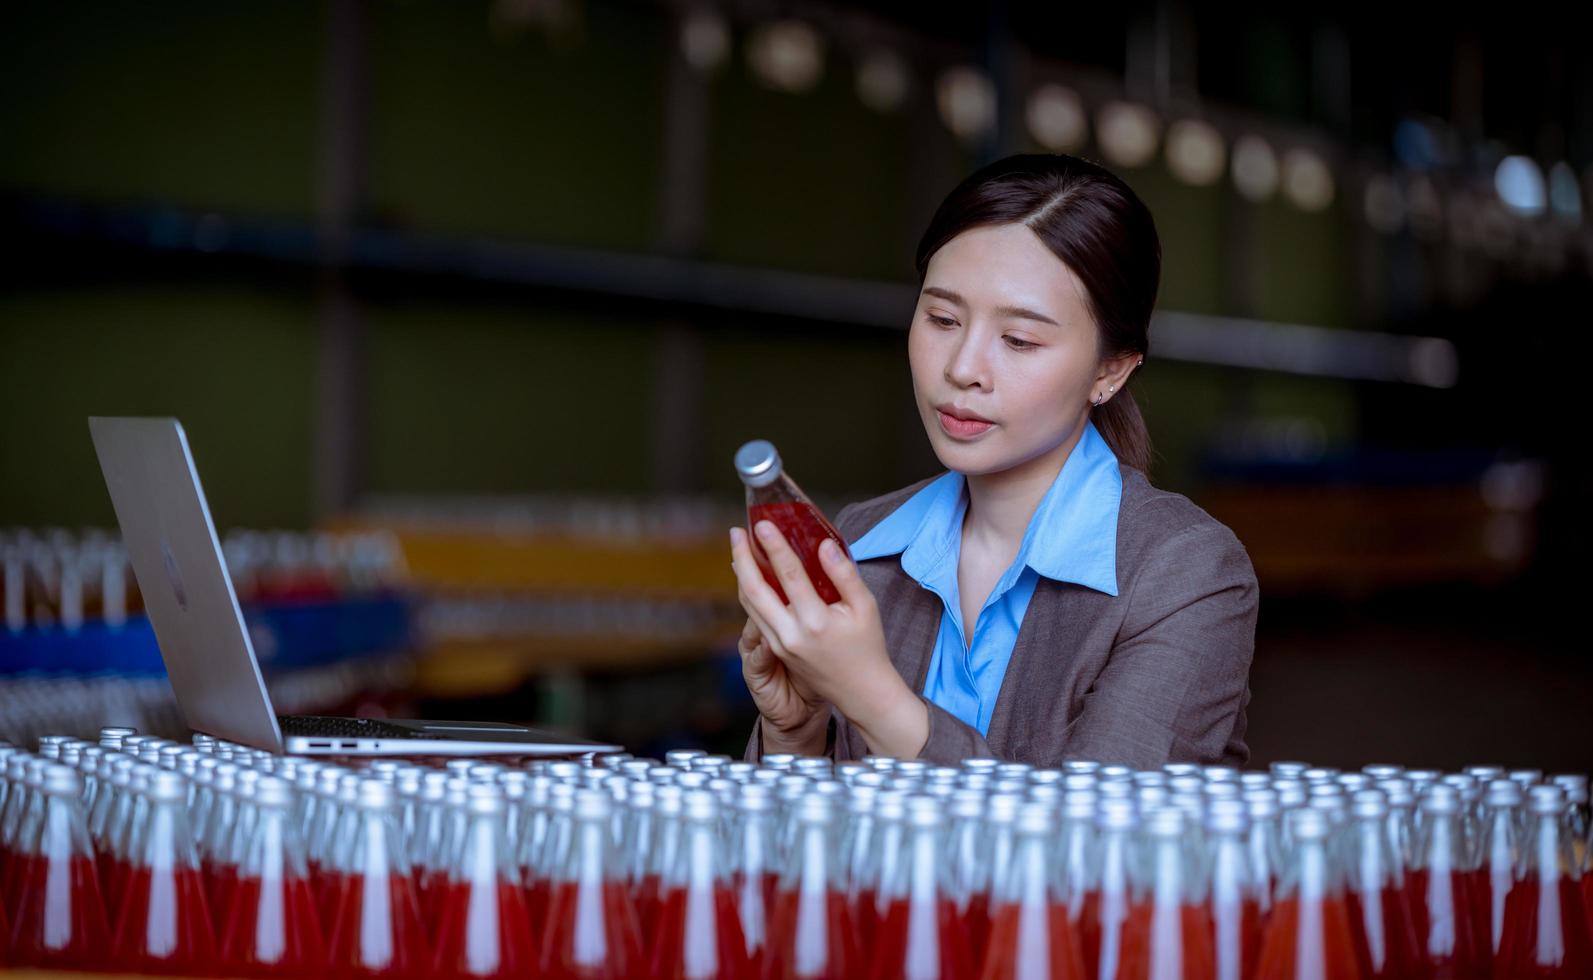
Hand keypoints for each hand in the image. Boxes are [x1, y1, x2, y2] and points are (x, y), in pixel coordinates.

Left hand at [730, 521, 928, 757]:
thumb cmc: (868, 646)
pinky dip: (748, 593)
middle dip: (742, 557)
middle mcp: (791, 634)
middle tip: (736, 531)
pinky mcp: (777, 651)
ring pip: (749, 604)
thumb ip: (844, 574)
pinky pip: (755, 616)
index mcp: (815, 622)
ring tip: (739, 548)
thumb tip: (823, 545)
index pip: (789, 575)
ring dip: (741, 574)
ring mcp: (780, 645)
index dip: (774, 546)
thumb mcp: (866, 607)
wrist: (861, 691)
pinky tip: (749, 576)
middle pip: (755, 589)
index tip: (762, 524)